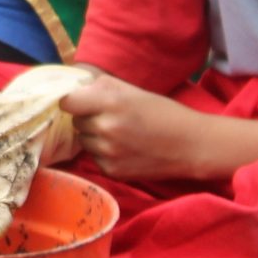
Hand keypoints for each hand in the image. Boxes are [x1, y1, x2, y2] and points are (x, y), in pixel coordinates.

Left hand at [63, 74, 213, 181]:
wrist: (190, 145)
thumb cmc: (163, 112)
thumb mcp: (133, 90)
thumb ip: (102, 86)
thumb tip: (77, 87)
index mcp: (110, 103)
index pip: (67, 102)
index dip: (72, 101)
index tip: (79, 102)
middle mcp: (105, 128)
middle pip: (76, 121)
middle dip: (87, 118)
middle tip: (109, 117)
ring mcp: (107, 152)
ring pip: (83, 141)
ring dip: (94, 136)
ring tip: (119, 134)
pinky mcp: (112, 171)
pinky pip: (95, 158)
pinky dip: (103, 154)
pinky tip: (124, 149)